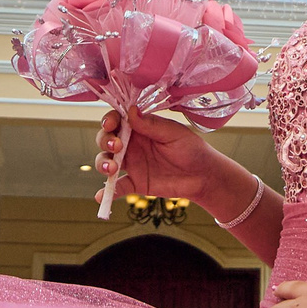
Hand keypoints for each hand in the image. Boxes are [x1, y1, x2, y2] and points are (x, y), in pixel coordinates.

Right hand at [96, 107, 221, 200]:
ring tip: (112, 169)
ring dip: (103, 163)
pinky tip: (102, 197)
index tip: (111, 124)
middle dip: (105, 140)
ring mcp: (132, 164)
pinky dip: (108, 192)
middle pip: (106, 139)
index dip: (109, 120)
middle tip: (116, 146)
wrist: (204, 176)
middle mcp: (131, 144)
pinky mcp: (136, 183)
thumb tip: (130, 111)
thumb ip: (151, 125)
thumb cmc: (191, 149)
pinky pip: (117, 187)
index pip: (117, 120)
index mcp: (140, 128)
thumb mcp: (173, 133)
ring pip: (106, 161)